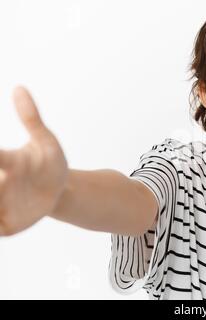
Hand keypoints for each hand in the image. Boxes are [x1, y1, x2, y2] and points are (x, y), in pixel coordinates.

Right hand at [0, 86, 67, 235]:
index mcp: (8, 162)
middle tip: (6, 181)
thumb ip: (31, 118)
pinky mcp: (7, 225)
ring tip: (7, 198)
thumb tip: (19, 87)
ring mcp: (2, 205)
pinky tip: (6, 224)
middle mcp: (0, 183)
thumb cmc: (49, 162)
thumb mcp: (46, 142)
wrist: (58, 191)